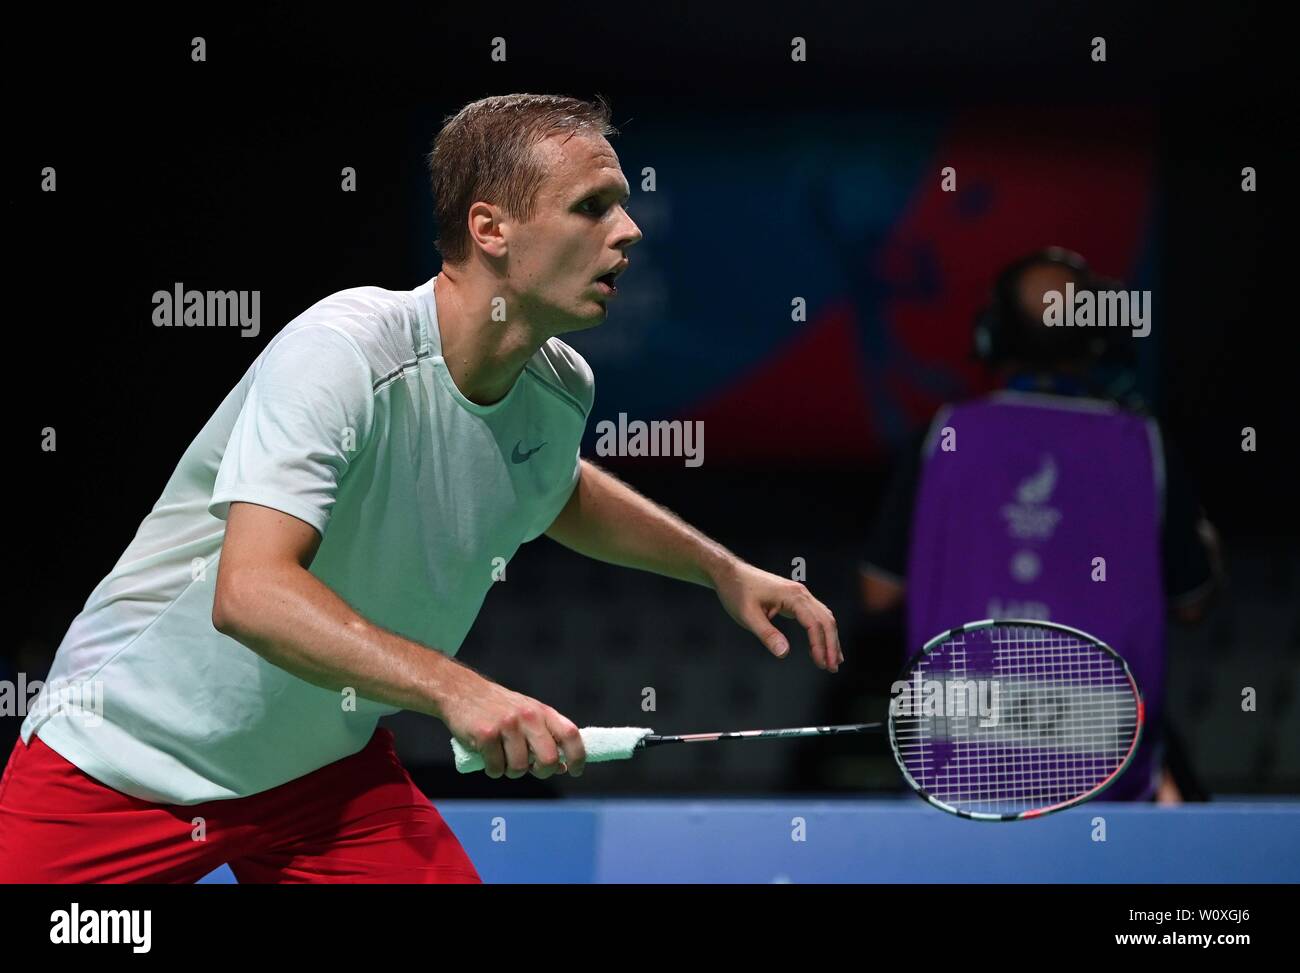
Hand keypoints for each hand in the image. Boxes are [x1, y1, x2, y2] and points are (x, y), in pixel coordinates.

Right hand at [438, 669, 585, 778]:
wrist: (462, 690)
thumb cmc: (499, 707)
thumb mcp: (528, 713)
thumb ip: (546, 736)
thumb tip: (562, 766)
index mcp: (542, 712)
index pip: (570, 734)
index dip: (578, 756)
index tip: (575, 771)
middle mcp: (528, 717)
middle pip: (548, 759)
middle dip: (541, 772)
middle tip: (531, 770)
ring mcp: (507, 725)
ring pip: (519, 768)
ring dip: (511, 771)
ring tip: (503, 758)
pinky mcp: (485, 735)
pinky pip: (496, 769)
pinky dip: (492, 770)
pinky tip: (488, 757)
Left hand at [713, 560, 842, 671]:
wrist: (729, 573)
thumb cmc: (737, 592)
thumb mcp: (748, 616)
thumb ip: (767, 634)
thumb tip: (784, 653)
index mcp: (793, 596)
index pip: (814, 624)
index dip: (820, 646)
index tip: (822, 665)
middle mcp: (801, 593)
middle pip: (826, 620)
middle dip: (832, 645)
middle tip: (833, 668)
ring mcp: (799, 594)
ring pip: (823, 617)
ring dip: (830, 638)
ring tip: (832, 661)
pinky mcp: (794, 598)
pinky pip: (814, 615)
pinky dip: (821, 631)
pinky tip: (818, 646)